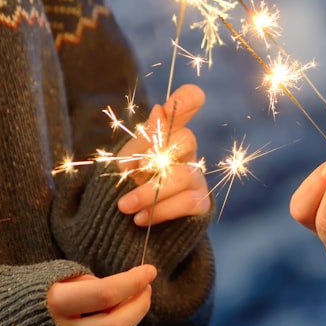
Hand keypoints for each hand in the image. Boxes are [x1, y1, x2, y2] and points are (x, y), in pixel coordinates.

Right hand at [46, 264, 156, 325]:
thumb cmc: (28, 297)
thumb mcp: (51, 276)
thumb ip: (86, 281)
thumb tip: (122, 289)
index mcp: (52, 305)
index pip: (106, 293)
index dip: (134, 281)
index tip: (149, 270)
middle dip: (140, 304)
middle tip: (145, 289)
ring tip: (126, 310)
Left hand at [116, 84, 210, 225]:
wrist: (125, 225)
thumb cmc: (129, 185)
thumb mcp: (126, 161)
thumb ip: (143, 140)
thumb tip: (160, 110)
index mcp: (167, 134)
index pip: (187, 106)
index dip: (189, 99)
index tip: (186, 100)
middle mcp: (187, 152)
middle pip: (187, 139)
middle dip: (156, 157)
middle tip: (133, 173)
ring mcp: (196, 177)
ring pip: (183, 175)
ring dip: (149, 193)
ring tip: (125, 207)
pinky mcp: (200, 203)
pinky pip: (188, 202)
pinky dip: (160, 211)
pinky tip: (141, 218)